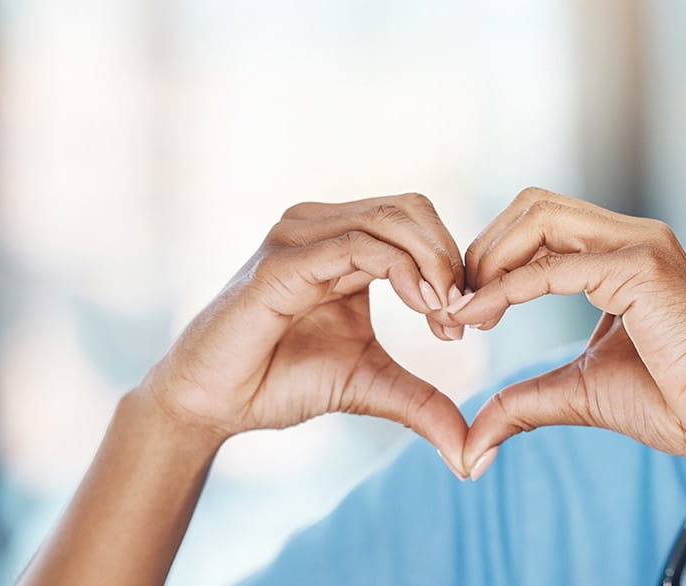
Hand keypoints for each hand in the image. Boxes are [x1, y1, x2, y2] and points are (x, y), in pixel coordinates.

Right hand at [138, 194, 471, 475]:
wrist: (213, 402)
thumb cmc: (278, 382)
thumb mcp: (368, 385)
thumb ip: (420, 402)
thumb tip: (472, 455)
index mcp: (339, 241)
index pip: (414, 220)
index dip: (452, 262)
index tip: (465, 322)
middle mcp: (317, 226)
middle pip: (410, 208)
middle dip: (450, 258)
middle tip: (463, 316)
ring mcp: (296, 238)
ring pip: (390, 220)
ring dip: (433, 264)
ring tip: (445, 315)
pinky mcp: (282, 263)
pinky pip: (357, 246)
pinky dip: (402, 271)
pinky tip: (422, 306)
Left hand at [450, 187, 685, 477]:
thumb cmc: (672, 404)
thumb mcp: (577, 392)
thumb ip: (523, 401)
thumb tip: (472, 444)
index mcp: (620, 252)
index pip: (536, 223)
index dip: (488, 259)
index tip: (459, 311)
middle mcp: (630, 235)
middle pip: (530, 206)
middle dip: (481, 250)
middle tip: (456, 306)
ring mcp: (639, 244)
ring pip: (537, 217)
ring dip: (488, 260)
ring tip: (466, 310)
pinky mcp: (641, 268)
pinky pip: (552, 266)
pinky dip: (506, 289)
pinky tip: (479, 316)